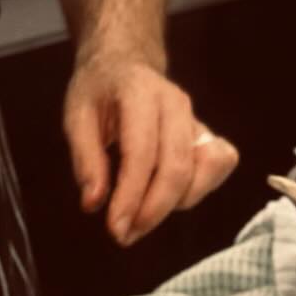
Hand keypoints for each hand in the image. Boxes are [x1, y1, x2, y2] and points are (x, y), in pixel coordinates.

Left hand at [63, 57, 238, 246]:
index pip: (142, 152)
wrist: (125, 61)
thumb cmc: (99, 89)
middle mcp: (176, 104)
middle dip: (153, 210)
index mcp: (139, 92)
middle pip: (178, 167)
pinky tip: (170, 197)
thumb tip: (94, 204)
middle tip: (125, 235)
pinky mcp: (207, 133)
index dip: (131, 195)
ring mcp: (196, 117)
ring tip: (142, 215)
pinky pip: (219, 166)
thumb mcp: (76, 115)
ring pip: (205, 170)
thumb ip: (85, 159)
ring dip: (176, 203)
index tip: (115, 229)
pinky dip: (201, 189)